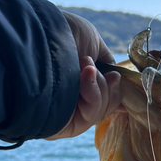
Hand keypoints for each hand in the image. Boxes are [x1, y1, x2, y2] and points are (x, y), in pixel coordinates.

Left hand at [46, 12, 121, 139]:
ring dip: (101, 86)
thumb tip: (118, 80)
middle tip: (97, 69)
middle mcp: (72, 101)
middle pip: (107, 106)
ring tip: (85, 66)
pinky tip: (85, 74)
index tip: (119, 79)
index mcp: (78, 84)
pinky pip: (92, 115)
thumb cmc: (62, 34)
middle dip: (109, 86)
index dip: (115, 91)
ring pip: (102, 111)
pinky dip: (93, 93)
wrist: (41, 36)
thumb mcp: (93, 43)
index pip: (104, 97)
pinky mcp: (66, 126)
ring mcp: (69, 114)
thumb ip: (107, 64)